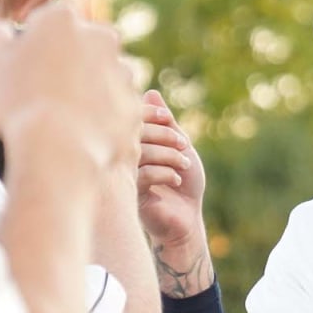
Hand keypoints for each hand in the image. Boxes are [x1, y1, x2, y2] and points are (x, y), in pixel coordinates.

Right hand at [0, 3, 136, 172]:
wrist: (60, 149)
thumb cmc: (20, 101)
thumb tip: (4, 32)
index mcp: (63, 18)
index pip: (48, 22)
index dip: (35, 44)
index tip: (25, 66)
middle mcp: (100, 37)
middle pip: (80, 45)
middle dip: (66, 62)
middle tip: (43, 91)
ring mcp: (123, 72)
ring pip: (101, 76)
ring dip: (86, 89)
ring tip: (62, 117)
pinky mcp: (134, 104)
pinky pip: (115, 107)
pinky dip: (102, 116)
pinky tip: (81, 132)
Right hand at [136, 90, 205, 247]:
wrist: (186, 219)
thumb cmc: (184, 183)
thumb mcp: (179, 147)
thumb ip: (166, 123)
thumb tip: (150, 93)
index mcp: (135, 145)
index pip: (132, 119)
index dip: (149, 114)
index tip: (169, 119)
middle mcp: (125, 159)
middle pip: (135, 134)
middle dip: (164, 135)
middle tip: (183, 144)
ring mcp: (125, 177)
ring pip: (139, 153)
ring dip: (167, 155)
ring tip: (184, 164)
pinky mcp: (130, 196)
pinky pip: (142, 175)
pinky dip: (163, 173)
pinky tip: (176, 180)